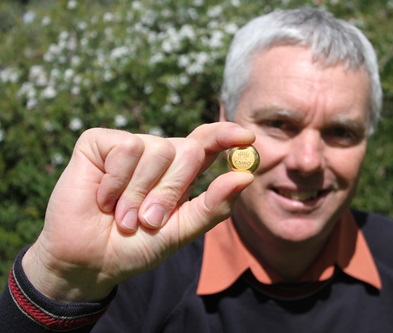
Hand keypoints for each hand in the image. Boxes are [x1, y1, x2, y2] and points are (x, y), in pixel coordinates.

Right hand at [22, 123, 254, 301]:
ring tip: (123, 215)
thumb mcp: (182, 230)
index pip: (208, 142)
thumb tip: (245, 177)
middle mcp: (159, 153)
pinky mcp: (100, 142)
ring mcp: (130, 145)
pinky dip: (116, 182)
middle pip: (188, 151)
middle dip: (171, 192)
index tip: (247, 138)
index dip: (226, 135)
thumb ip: (214, 205)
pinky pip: (126, 149)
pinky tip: (103, 199)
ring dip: (140, 193)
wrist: (90, 261)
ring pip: (158, 149)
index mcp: (181, 171)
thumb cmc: (137, 245)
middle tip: (149, 220)